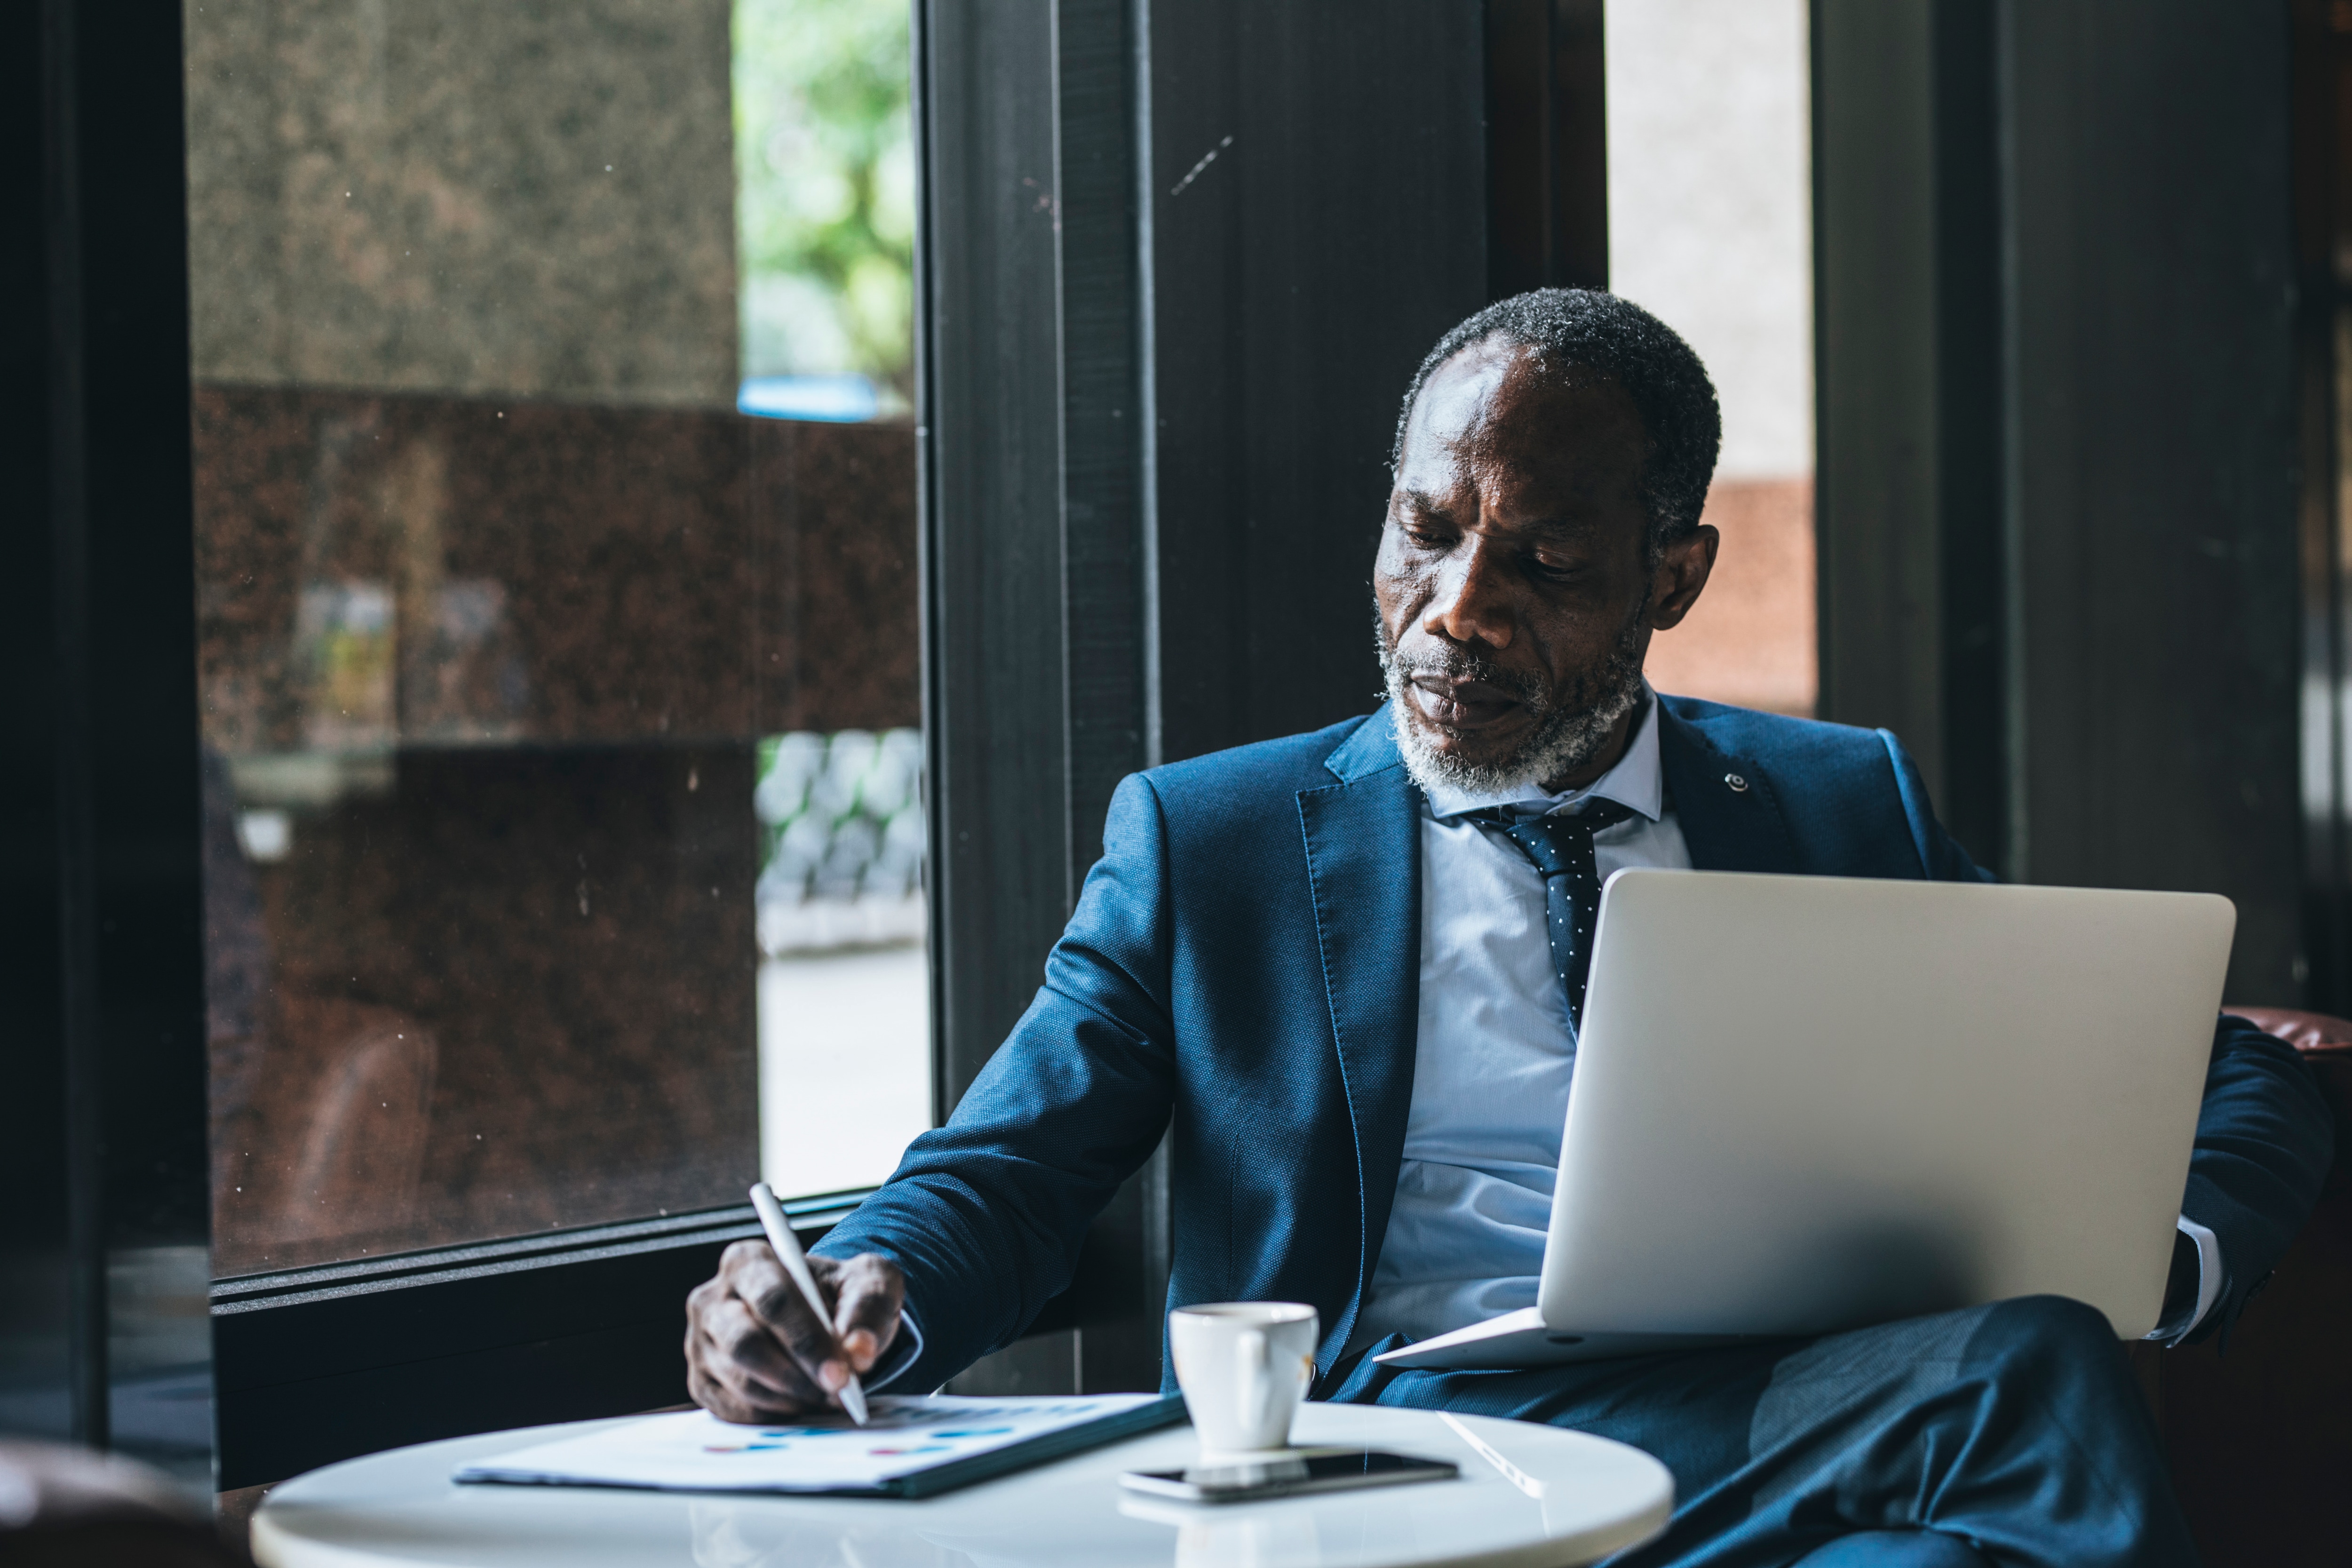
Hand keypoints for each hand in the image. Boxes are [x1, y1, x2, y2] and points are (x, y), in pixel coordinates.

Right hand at [685, 1241, 904, 1421]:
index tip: (841, 1373)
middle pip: (746, 1344)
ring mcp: (700, 1343)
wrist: (822, 1316)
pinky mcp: (702, 1381)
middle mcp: (712, 1299)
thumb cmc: (841, 1294)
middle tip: (837, 1392)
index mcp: (748, 1261)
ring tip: (826, 1395)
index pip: (773, 1301)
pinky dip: (773, 1416)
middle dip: (797, 1376)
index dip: (807, 1340)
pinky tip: (801, 1404)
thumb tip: (859, 1351)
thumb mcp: (870, 1283)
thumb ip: (868, 1308)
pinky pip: (733, 1410)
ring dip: (790, 1399)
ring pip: (741, 1382)